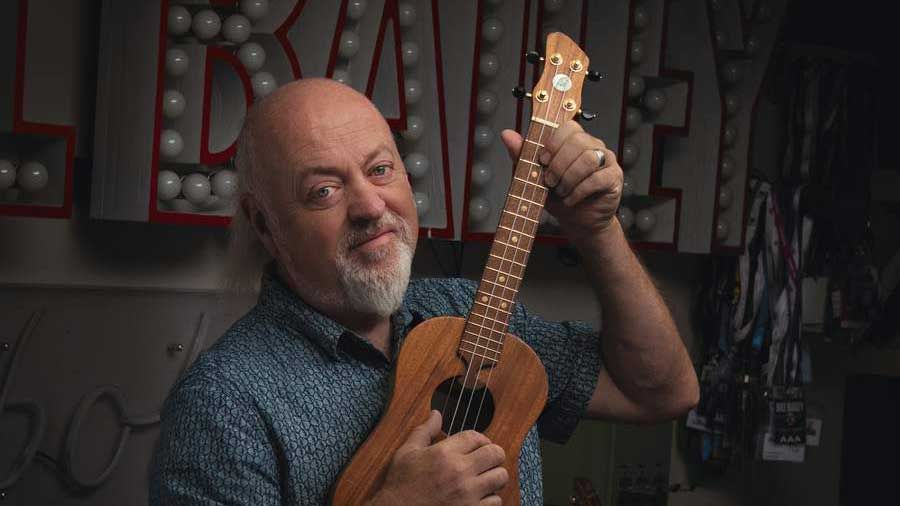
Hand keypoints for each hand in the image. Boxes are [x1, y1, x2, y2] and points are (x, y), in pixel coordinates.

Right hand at [373, 410, 507, 505]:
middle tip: (486, 460)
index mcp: (444, 453)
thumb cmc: (400, 484)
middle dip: (493, 454)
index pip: (476, 437)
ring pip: (500, 477)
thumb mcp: (407, 452)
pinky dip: (490, 498)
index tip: (479, 445)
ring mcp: (468, 494)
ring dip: (494, 476)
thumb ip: (425, 431)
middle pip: (495, 454)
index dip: (480, 439)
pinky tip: (479, 496)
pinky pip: (496, 501)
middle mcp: (459, 472)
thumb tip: (436, 414)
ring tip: (484, 478)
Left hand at [501, 121, 622, 238]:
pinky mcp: (614, 177)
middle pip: (578, 141)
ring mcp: (607, 160)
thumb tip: (506, 134)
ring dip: (568, 178)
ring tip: (561, 191)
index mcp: (575, 140)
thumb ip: (522, 154)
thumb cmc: (558, 196)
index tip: (542, 160)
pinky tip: (570, 199)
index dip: (553, 142)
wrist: (577, 222)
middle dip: (558, 164)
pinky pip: (597, 178)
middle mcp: (593, 146)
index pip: (569, 127)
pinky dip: (578, 191)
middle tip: (549, 181)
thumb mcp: (534, 176)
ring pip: (588, 158)